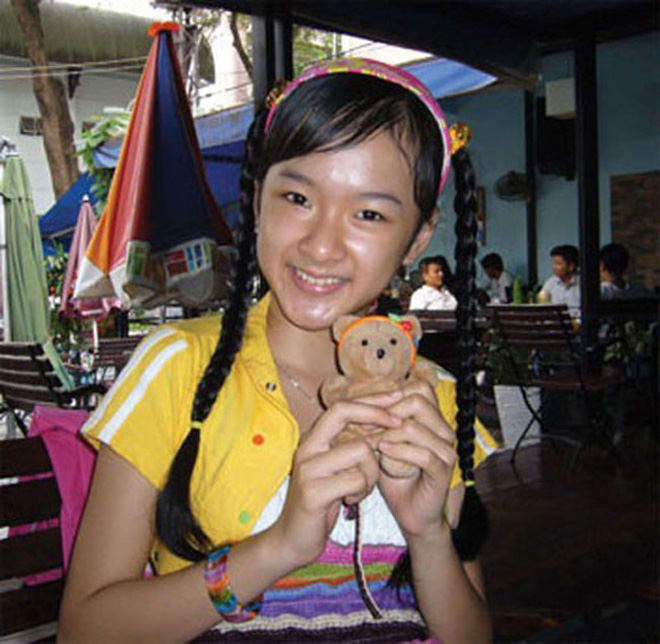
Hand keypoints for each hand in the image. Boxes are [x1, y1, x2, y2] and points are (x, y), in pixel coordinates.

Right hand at [272, 395, 402, 567]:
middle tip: (401, 424)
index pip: (341, 406)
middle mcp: (307, 448)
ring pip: (360, 449)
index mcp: (313, 439)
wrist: (292, 540)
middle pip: (343, 413)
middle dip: (377, 415)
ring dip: (372, 471)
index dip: (370, 400)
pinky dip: (363, 490)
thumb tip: (383, 420)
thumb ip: (350, 446)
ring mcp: (308, 469)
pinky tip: (352, 500)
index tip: (397, 398)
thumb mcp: (336, 468)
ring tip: (363, 488)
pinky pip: (356, 479)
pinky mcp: (313, 492)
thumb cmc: (321, 501)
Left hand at [375, 380, 456, 539]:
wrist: (411, 512)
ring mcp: (446, 449)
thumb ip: (378, 422)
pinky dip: (398, 451)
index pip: (419, 388)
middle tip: (364, 426)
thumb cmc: (396, 475)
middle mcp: (444, 429)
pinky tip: (382, 452)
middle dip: (386, 413)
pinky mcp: (443, 470)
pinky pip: (422, 453)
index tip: (369, 410)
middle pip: (417, 401)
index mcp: (433, 418)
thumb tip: (356, 400)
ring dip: (386, 433)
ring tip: (368, 442)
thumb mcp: (384, 441)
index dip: (391, 395)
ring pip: (415, 426)